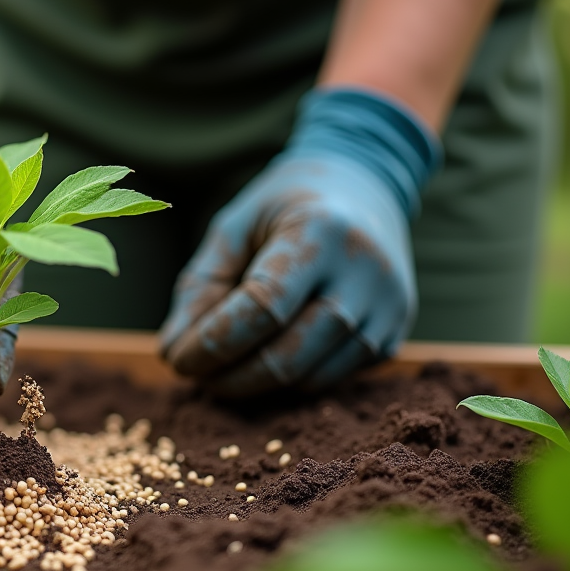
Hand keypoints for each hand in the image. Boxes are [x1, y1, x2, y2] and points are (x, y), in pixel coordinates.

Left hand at [159, 88, 440, 394]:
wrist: (364, 185)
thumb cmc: (285, 206)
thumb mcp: (234, 227)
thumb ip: (200, 287)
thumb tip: (174, 353)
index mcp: (320, 232)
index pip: (262, 308)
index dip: (213, 344)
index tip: (177, 360)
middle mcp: (365, 273)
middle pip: (289, 355)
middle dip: (232, 377)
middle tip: (197, 376)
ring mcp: (388, 308)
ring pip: (312, 377)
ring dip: (258, 386)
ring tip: (224, 370)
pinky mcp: (396, 333)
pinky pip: (333, 377)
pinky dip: (292, 379)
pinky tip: (267, 357)